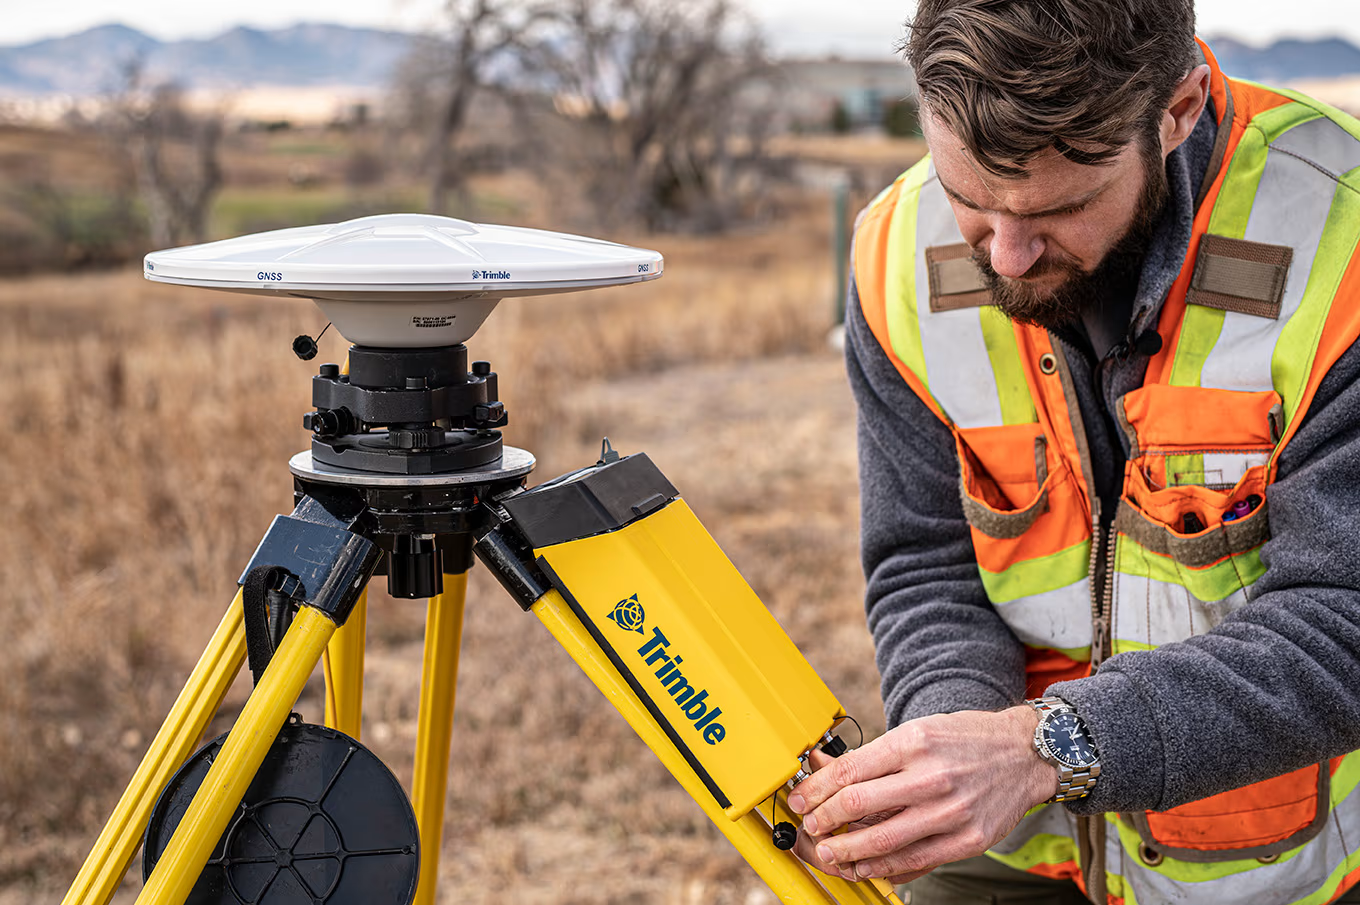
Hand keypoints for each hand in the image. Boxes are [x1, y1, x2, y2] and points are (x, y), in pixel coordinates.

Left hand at [786, 706, 1057, 884]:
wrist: (1025, 754)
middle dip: (824, 821)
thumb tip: (823, 768)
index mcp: (914, 742)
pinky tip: (867, 867)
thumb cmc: (966, 740)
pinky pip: (916, 862)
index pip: (850, 770)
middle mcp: (931, 776)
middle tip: (809, 827)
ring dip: (847, 852)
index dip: (816, 789)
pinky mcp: (968, 840)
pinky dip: (885, 870)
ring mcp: (951, 812)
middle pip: (859, 805)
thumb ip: (873, 756)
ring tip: (830, 854)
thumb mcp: (917, 732)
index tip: (800, 800)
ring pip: (884, 841)